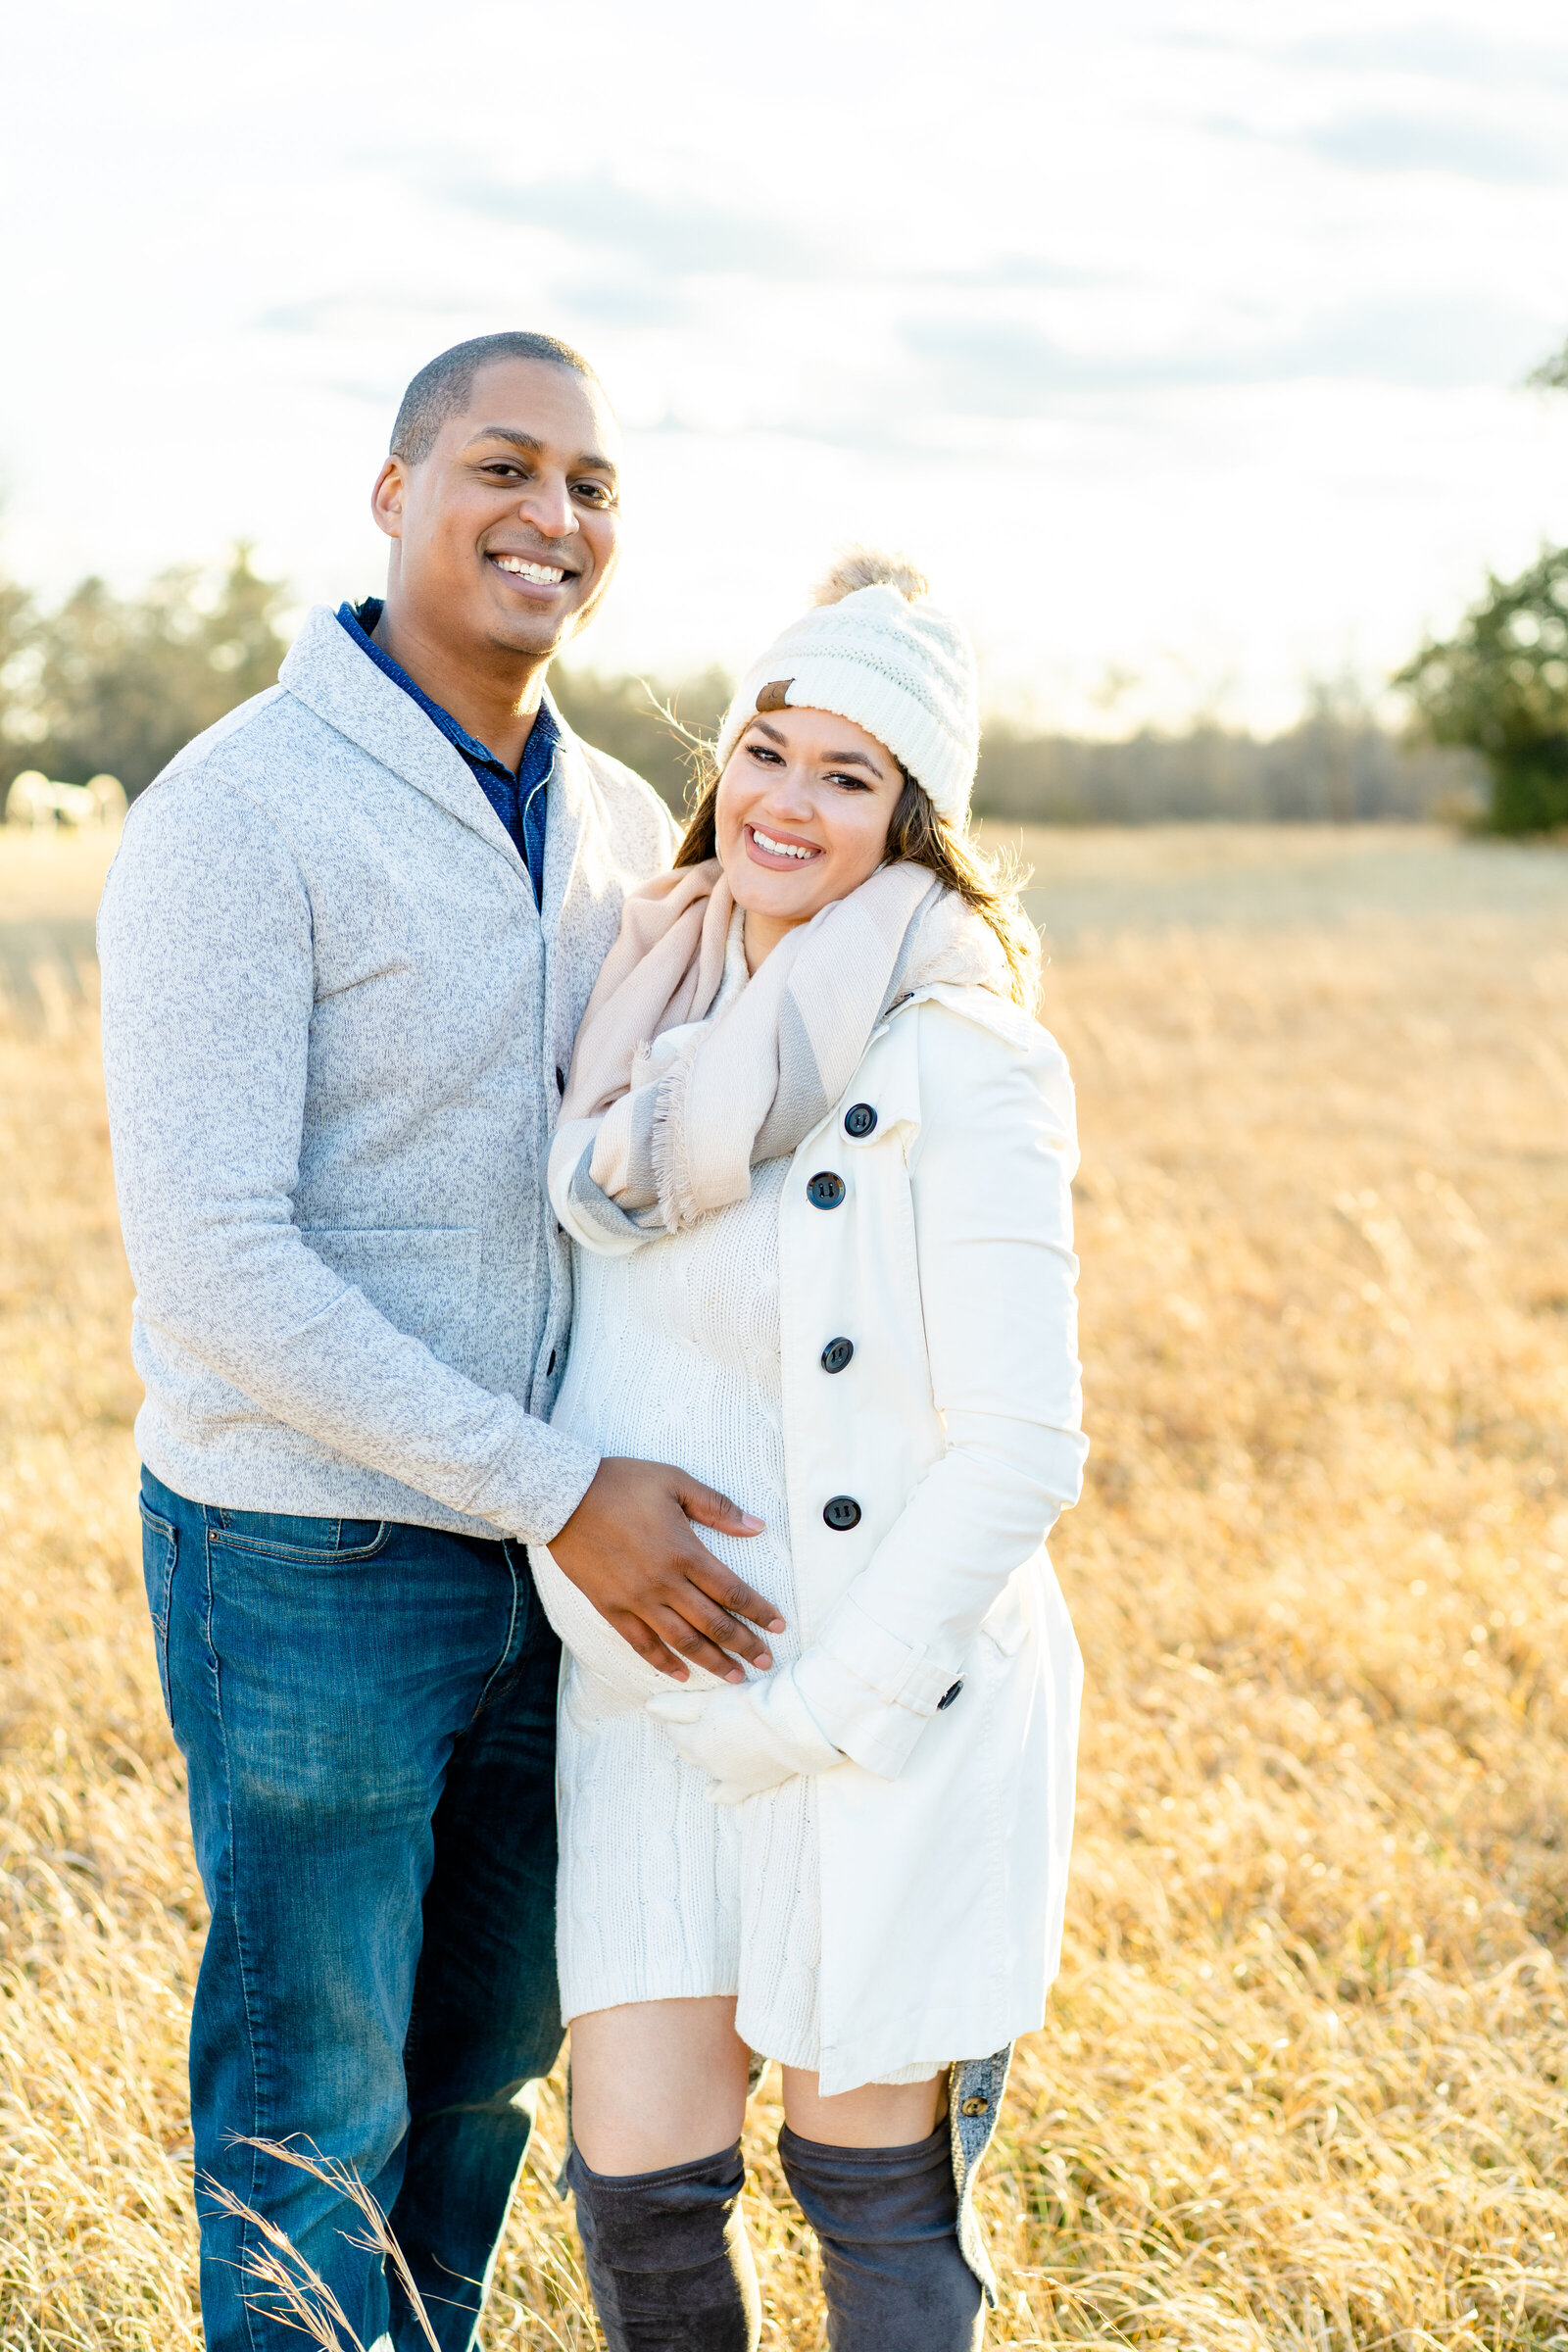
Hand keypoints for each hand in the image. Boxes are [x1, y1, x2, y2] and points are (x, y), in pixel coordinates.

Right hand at [548, 1456, 783, 1683]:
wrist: (563, 1497)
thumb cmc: (621, 1483)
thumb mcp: (675, 1482)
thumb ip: (717, 1507)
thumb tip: (757, 1526)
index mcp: (685, 1552)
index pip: (733, 1591)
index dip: (759, 1612)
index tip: (778, 1627)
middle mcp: (665, 1583)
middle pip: (714, 1623)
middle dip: (744, 1645)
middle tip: (765, 1662)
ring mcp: (637, 1600)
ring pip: (682, 1641)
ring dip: (712, 1661)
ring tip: (734, 1676)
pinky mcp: (611, 1608)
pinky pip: (642, 1643)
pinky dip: (662, 1662)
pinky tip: (680, 1673)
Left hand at [647, 1671, 840, 1804]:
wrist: (789, 1729)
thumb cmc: (748, 1708)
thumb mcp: (708, 1700)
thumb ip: (676, 1705)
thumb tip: (648, 1708)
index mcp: (694, 1741)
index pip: (674, 1728)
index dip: (674, 1716)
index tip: (678, 1707)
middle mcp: (705, 1763)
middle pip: (688, 1748)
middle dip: (687, 1735)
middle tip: (694, 1720)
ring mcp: (726, 1776)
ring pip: (705, 1766)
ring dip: (703, 1755)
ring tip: (708, 1742)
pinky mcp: (748, 1784)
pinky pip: (726, 1794)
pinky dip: (717, 1792)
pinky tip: (711, 1794)